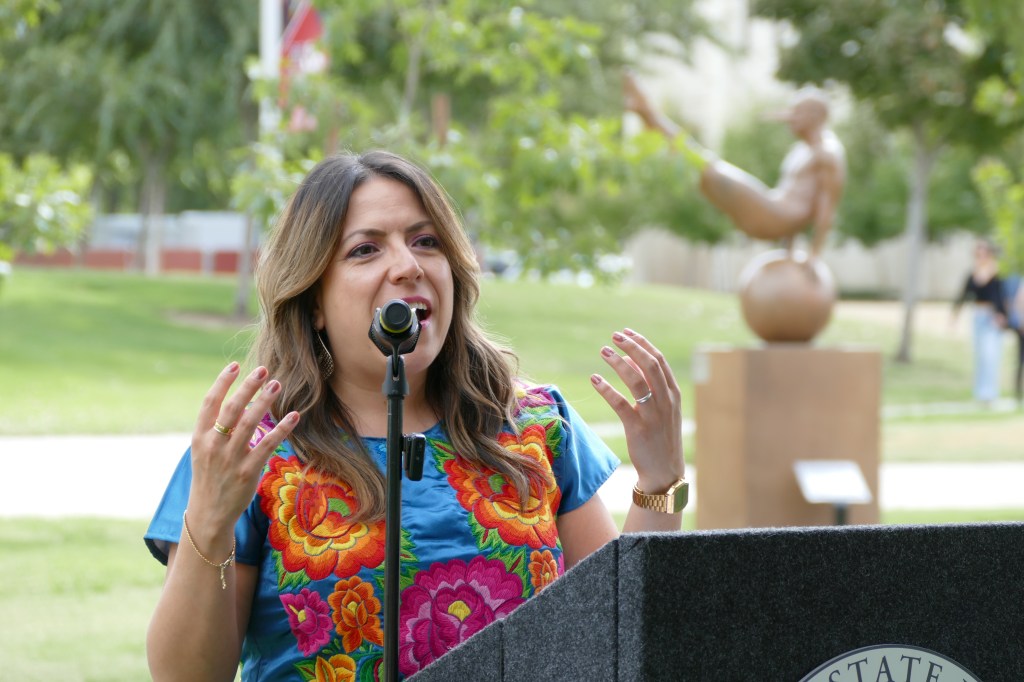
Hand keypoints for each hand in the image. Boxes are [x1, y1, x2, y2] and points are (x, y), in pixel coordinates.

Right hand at [187, 362, 299, 532]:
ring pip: (250, 423)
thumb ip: (216, 429)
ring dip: (265, 401)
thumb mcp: (204, 452)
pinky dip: (282, 428)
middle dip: (247, 387)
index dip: (222, 382)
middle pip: (231, 408)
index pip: (209, 403)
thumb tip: (238, 402)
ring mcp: (230, 458)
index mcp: (200, 437)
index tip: (235, 365)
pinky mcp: (247, 471)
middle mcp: (213, 445)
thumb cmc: (210, 477)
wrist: (208, 513)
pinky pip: (267, 444)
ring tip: (278, 384)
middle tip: (263, 370)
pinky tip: (294, 415)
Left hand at [590, 329, 684, 491]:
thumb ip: (647, 382)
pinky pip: (621, 404)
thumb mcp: (660, 408)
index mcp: (673, 393)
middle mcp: (666, 401)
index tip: (626, 332)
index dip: (642, 343)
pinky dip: (607, 389)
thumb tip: (626, 357)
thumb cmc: (659, 436)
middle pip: (650, 365)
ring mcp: (654, 415)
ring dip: (619, 363)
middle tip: (613, 336)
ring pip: (637, 381)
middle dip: (632, 347)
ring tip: (603, 352)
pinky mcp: (638, 429)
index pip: (659, 360)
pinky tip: (595, 379)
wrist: (664, 472)